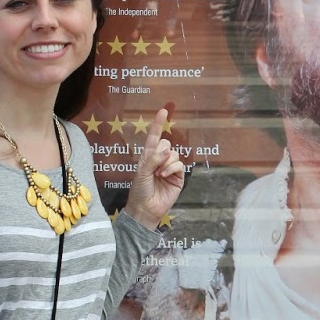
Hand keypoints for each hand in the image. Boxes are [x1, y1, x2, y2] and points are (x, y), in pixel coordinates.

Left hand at [123, 107, 184, 229]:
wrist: (145, 208)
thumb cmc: (140, 190)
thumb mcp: (142, 172)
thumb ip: (153, 159)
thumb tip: (168, 150)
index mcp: (148, 156)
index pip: (154, 136)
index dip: (158, 124)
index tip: (163, 110)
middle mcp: (160, 159)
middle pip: (166, 143)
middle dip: (161, 152)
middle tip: (154, 166)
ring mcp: (170, 168)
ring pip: (174, 154)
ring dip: (165, 163)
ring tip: (158, 175)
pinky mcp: (178, 177)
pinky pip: (179, 164)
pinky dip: (171, 168)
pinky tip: (164, 176)